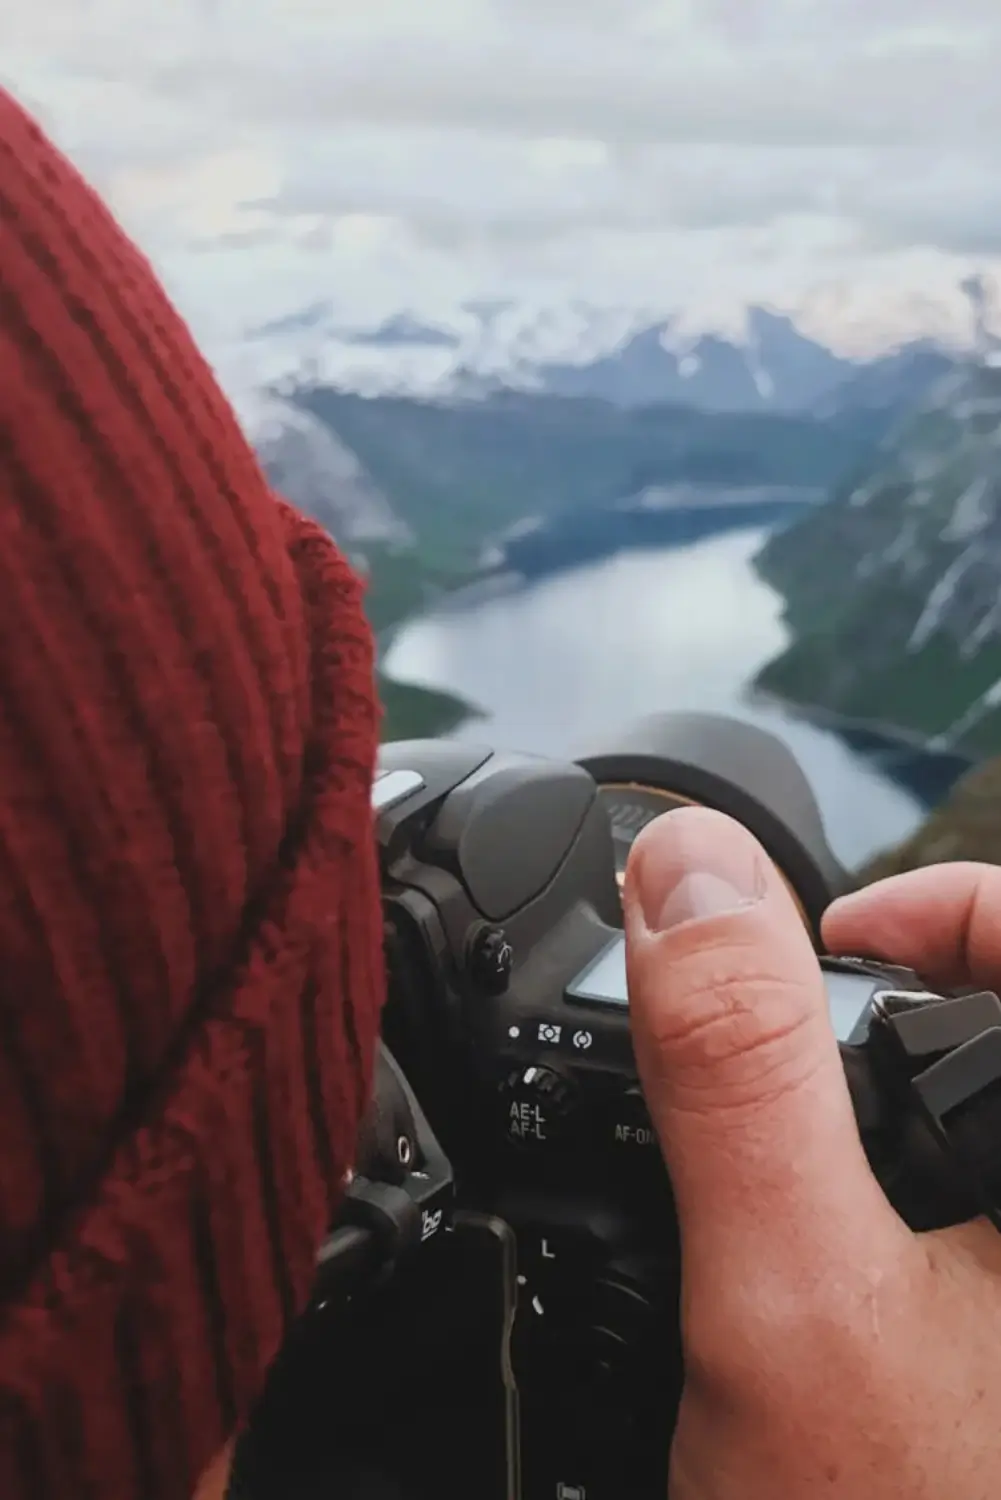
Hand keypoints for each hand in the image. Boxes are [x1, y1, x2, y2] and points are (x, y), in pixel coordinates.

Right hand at [622, 808, 1000, 1498]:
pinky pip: (966, 1205)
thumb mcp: (791, 1298)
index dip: (941, 904)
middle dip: (907, 1017)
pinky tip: (844, 1252)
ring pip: (984, 1124)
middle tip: (798, 1068)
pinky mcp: (990, 1332)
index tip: (829, 953)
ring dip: (901, 1112)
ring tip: (809, 1169)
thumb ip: (735, 1066)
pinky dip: (912, 1189)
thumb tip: (688, 868)